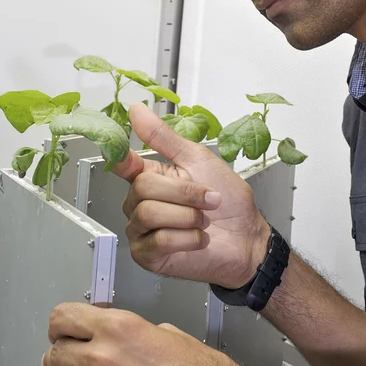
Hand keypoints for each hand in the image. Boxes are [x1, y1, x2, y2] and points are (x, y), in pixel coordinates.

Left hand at [42, 303, 266, 365]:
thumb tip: (131, 341)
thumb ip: (142, 335)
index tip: (58, 331)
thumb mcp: (177, 338)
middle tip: (61, 364)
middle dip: (58, 359)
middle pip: (56, 354)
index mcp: (121, 329)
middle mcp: (104, 360)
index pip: (65, 317)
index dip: (59, 325)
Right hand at [112, 102, 269, 288]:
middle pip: (142, 187)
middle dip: (183, 193)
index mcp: (150, 176)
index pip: (122, 164)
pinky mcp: (147, 255)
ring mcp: (141, 230)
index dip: (119, 158)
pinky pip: (159, 240)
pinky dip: (187, 238)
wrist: (246, 238)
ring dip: (187, 216)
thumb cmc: (228, 202)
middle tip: (207, 200)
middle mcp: (140, 203)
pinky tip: (197, 239)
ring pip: (148, 213)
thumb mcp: (198, 160)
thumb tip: (137, 110)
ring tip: (202, 221)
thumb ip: (164, 137)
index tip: (120, 153)